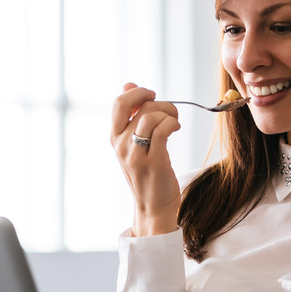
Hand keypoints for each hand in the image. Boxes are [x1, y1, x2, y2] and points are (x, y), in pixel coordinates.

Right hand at [110, 82, 181, 236]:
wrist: (153, 207)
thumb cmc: (147, 173)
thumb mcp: (134, 143)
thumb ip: (131, 114)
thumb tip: (128, 84)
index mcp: (115, 138)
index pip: (118, 103)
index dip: (137, 93)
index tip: (152, 96)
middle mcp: (121, 145)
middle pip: (138, 107)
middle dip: (158, 103)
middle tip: (169, 113)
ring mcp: (136, 155)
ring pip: (151, 116)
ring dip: (169, 114)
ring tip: (174, 123)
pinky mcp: (154, 162)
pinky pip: (163, 130)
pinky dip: (172, 123)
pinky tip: (176, 128)